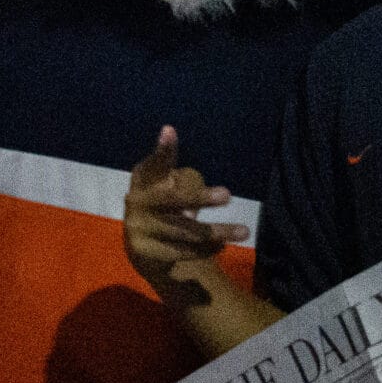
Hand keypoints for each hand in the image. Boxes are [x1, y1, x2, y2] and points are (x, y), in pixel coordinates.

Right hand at [125, 126, 246, 305]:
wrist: (142, 243)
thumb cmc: (164, 202)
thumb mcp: (170, 184)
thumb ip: (184, 183)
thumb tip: (199, 200)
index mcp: (144, 177)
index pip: (155, 163)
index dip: (163, 149)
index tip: (170, 131)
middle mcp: (137, 200)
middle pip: (172, 198)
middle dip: (199, 197)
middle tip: (228, 195)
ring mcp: (139, 227)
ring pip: (184, 230)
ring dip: (217, 231)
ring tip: (244, 231)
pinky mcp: (146, 252)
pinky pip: (183, 251)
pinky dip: (205, 248)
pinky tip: (223, 245)